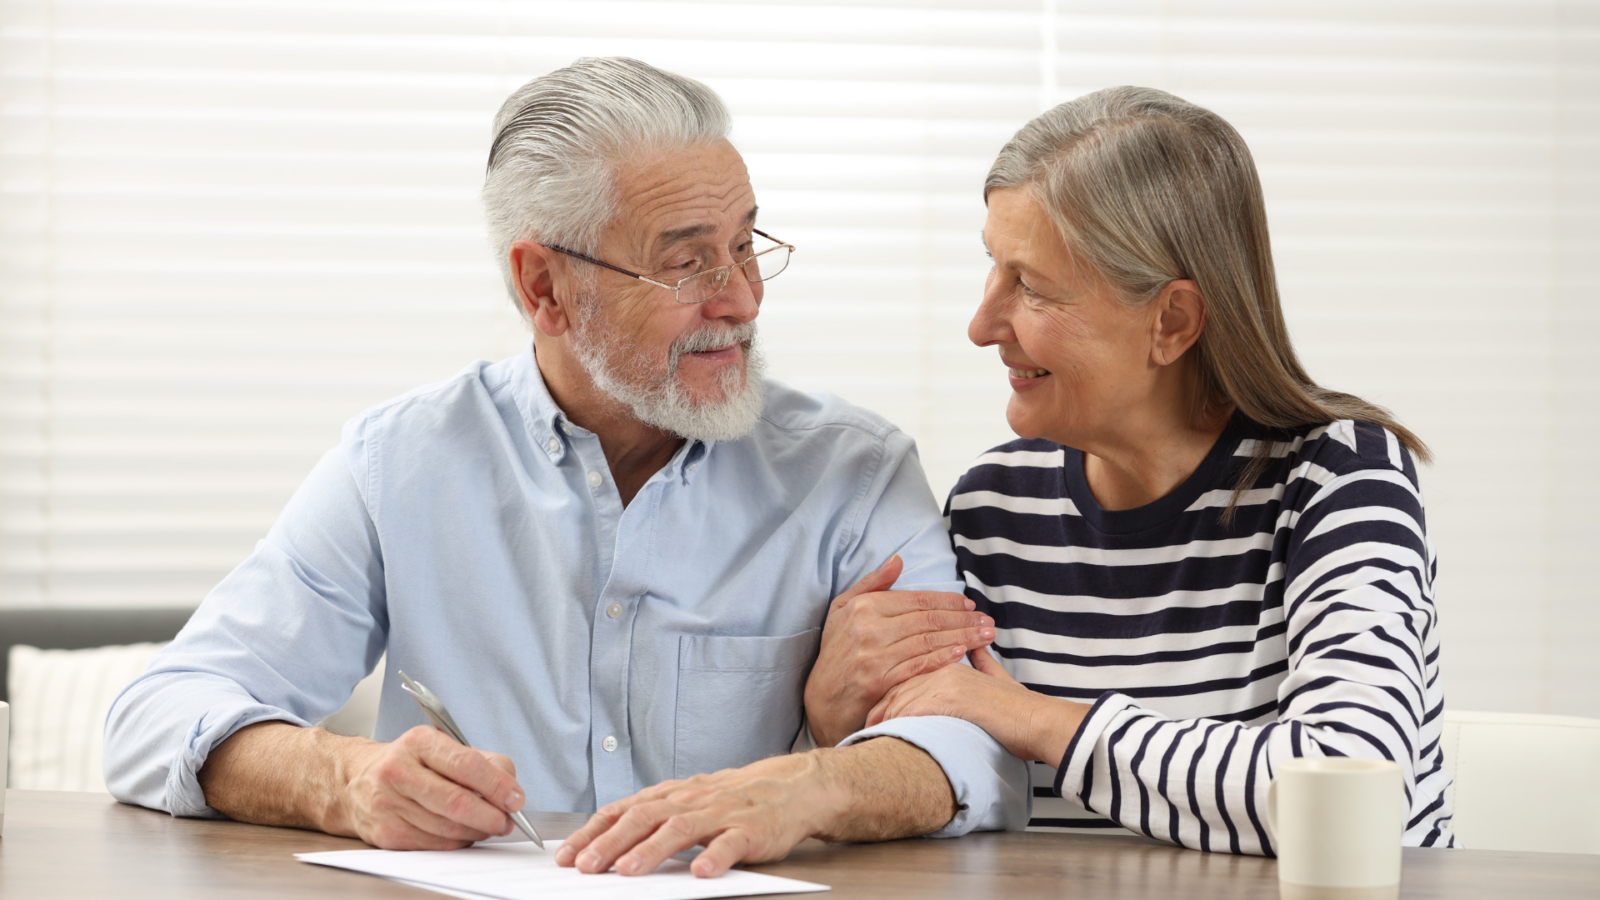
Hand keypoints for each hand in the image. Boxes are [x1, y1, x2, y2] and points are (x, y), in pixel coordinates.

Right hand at [329, 725, 525, 849]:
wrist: (357, 781)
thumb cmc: (411, 762)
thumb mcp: (443, 746)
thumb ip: (483, 762)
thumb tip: (510, 790)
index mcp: (419, 742)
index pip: (466, 765)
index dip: (496, 786)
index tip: (516, 798)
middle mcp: (398, 770)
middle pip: (456, 802)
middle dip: (490, 816)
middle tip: (507, 821)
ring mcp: (388, 804)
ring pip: (447, 828)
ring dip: (477, 831)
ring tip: (488, 825)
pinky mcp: (386, 833)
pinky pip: (434, 844)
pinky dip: (457, 841)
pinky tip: (463, 833)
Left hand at [554, 754, 826, 878]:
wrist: (789, 788)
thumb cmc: (732, 800)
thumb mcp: (687, 802)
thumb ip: (652, 818)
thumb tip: (605, 842)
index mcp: (671, 795)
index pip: (623, 811)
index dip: (592, 832)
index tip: (566, 855)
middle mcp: (690, 800)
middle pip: (643, 818)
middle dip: (610, 843)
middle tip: (585, 866)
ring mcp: (720, 813)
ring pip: (680, 828)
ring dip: (650, 850)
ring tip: (628, 871)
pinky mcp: (750, 829)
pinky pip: (730, 843)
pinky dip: (714, 856)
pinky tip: (700, 873)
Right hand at [804, 555, 995, 746]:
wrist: (821, 698)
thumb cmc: (836, 651)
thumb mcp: (843, 609)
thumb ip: (872, 583)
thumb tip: (898, 560)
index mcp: (864, 606)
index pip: (917, 600)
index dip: (948, 601)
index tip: (969, 605)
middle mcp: (869, 628)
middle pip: (928, 620)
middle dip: (963, 620)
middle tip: (987, 621)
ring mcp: (875, 656)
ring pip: (928, 642)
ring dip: (962, 638)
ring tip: (985, 637)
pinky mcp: (880, 682)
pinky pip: (919, 666)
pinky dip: (943, 658)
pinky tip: (963, 654)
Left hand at [866, 646, 1086, 765]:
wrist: (1036, 721)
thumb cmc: (1016, 708)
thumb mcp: (995, 678)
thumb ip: (981, 661)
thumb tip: (976, 649)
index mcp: (949, 662)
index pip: (907, 671)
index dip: (888, 691)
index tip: (874, 709)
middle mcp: (943, 666)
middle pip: (897, 683)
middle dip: (877, 706)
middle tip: (861, 725)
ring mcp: (945, 680)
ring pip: (900, 697)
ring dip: (881, 718)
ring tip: (867, 736)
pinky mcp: (949, 697)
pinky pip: (911, 710)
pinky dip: (894, 724)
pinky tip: (883, 737)